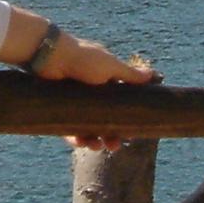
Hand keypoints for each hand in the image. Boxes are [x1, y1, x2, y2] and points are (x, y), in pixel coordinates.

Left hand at [36, 27, 158, 152]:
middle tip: (114, 146)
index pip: (118, 105)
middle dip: (110, 134)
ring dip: (93, 139)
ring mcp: (74, 101)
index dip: (125, 119)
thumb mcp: (111, 66)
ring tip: (96, 146)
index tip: (131, 133)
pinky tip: (79, 142)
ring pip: (86, 126)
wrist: (50, 56)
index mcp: (104, 82)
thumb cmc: (83, 58)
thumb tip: (153, 74)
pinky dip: (74, 137)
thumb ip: (130, 74)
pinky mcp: (58, 108)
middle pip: (103, 119)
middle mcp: (90, 93)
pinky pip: (67, 128)